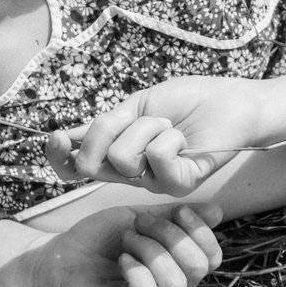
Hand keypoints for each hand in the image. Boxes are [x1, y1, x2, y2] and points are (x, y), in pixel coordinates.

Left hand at [30, 204, 222, 286]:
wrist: (55, 255)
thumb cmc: (96, 239)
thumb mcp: (139, 219)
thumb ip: (175, 218)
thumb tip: (218, 211)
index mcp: (176, 271)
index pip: (211, 259)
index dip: (200, 231)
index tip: (178, 210)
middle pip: (197, 268)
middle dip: (170, 235)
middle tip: (139, 225)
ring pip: (175, 283)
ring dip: (150, 250)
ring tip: (126, 242)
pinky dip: (137, 272)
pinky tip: (121, 261)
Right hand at [46, 76, 262, 195]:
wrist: (230, 103)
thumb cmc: (187, 102)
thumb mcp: (134, 107)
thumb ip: (103, 125)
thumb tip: (62, 137)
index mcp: (115, 155)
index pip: (74, 167)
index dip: (58, 158)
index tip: (55, 137)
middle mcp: (130, 174)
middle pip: (93, 161)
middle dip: (110, 129)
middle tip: (141, 119)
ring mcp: (153, 182)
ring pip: (123, 157)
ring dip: (148, 128)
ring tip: (171, 128)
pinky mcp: (179, 185)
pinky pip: (155, 158)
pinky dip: (168, 137)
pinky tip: (183, 138)